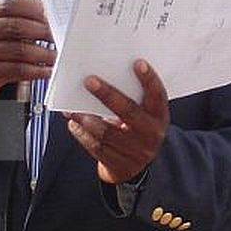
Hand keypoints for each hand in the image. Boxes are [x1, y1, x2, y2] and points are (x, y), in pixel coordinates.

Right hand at [0, 0, 53, 102]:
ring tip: (56, 56)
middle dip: (42, 31)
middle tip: (59, 36)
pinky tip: (45, 71)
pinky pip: (16, 70)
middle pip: (16, 26)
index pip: (10, 5)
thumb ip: (15, 22)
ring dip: (42, 54)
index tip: (52, 15)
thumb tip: (47, 19)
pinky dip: (35, 71)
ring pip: (18, 50)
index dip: (34, 9)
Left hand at [64, 59, 168, 184]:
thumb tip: (101, 77)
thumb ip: (131, 98)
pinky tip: (73, 123)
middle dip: (108, 94)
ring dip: (87, 118)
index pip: (157, 96)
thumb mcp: (143, 115)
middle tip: (89, 80)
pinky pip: (96, 147)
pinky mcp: (118, 164)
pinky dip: (82, 134)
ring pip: (107, 132)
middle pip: (128, 112)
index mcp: (159, 117)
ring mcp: (135, 151)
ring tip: (71, 108)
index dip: (149, 80)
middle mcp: (150, 134)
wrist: (136, 167)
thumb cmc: (136, 129)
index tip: (138, 63)